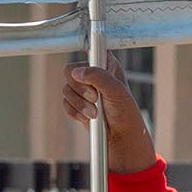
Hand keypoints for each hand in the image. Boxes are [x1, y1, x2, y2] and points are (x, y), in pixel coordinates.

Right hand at [64, 56, 157, 174]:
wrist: (122, 141)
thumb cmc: (126, 115)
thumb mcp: (116, 91)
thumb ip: (98, 76)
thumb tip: (77, 72)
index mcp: (108, 66)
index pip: (89, 51)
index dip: (86, 60)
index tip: (87, 72)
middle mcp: (94, 76)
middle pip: (70, 70)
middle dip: (80, 87)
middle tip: (95, 98)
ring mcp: (85, 91)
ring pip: (66, 88)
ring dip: (79, 103)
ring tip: (95, 113)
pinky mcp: (78, 106)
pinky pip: (65, 103)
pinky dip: (74, 112)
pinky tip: (88, 118)